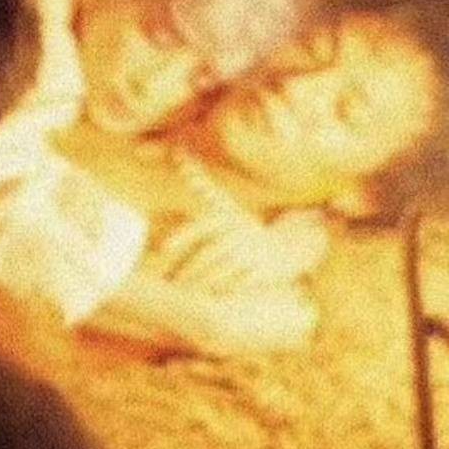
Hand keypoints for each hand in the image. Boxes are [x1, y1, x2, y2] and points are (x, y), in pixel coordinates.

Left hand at [149, 155, 328, 292]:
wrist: (286, 246)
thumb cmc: (242, 226)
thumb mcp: (223, 203)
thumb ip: (199, 182)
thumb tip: (178, 152)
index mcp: (226, 218)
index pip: (202, 226)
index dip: (182, 236)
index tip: (162, 248)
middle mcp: (239, 235)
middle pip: (208, 254)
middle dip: (187, 269)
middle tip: (169, 281)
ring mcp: (252, 254)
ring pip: (221, 272)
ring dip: (200, 283)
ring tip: (183, 291)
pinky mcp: (263, 273)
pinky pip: (239, 284)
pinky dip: (223, 290)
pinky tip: (209, 296)